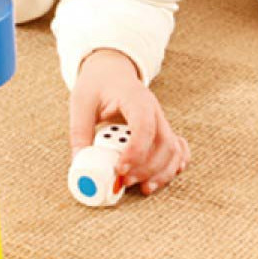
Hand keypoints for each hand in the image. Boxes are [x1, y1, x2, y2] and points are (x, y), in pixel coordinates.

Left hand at [70, 50, 190, 195]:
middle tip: (125, 181)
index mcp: (135, 98)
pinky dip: (174, 165)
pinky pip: (177, 149)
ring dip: (161, 172)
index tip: (120, 169)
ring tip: (142, 188)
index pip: (144, 126)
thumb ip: (79, 132)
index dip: (136, 151)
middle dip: (147, 168)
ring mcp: (160, 120)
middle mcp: (153, 109)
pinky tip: (163, 178)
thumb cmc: (96, 85)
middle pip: (164, 143)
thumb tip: (79, 164)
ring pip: (173, 150)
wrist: (110, 71)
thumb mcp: (81, 104)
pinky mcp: (161, 130)